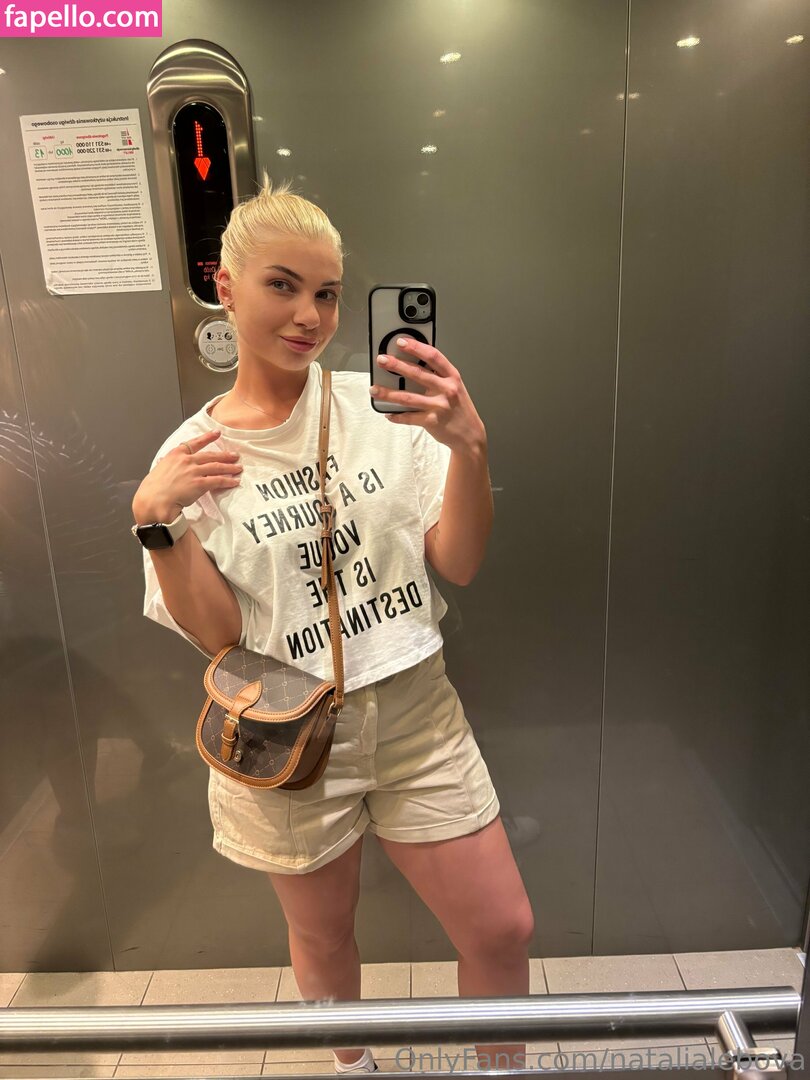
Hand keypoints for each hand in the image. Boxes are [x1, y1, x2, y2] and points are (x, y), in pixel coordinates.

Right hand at [132, 430, 242, 522]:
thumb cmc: (152, 489)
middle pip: (210, 455)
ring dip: (229, 467)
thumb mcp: (159, 469)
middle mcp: (186, 460)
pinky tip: (234, 481)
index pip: (195, 443)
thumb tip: (167, 465)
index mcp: (175, 454)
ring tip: (238, 468)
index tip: (217, 433)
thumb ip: (168, 465)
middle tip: (234, 455)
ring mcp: (193, 471)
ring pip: (216, 467)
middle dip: (224, 455)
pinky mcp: (199, 483)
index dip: (207, 438)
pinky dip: (227, 481)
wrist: (153, 499)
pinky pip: (217, 480)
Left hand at [371, 337, 486, 453]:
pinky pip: (409, 417)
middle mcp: (447, 389)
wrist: (470, 434)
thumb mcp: (454, 387)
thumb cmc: (459, 408)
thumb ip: (438, 376)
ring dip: (388, 393)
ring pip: (408, 398)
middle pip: (418, 374)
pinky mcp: (432, 422)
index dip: (416, 347)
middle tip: (382, 360)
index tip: (401, 341)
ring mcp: (439, 406)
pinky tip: (388, 413)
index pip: (433, 356)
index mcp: (452, 377)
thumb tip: (411, 364)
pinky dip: (397, 416)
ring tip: (374, 389)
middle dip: (397, 365)